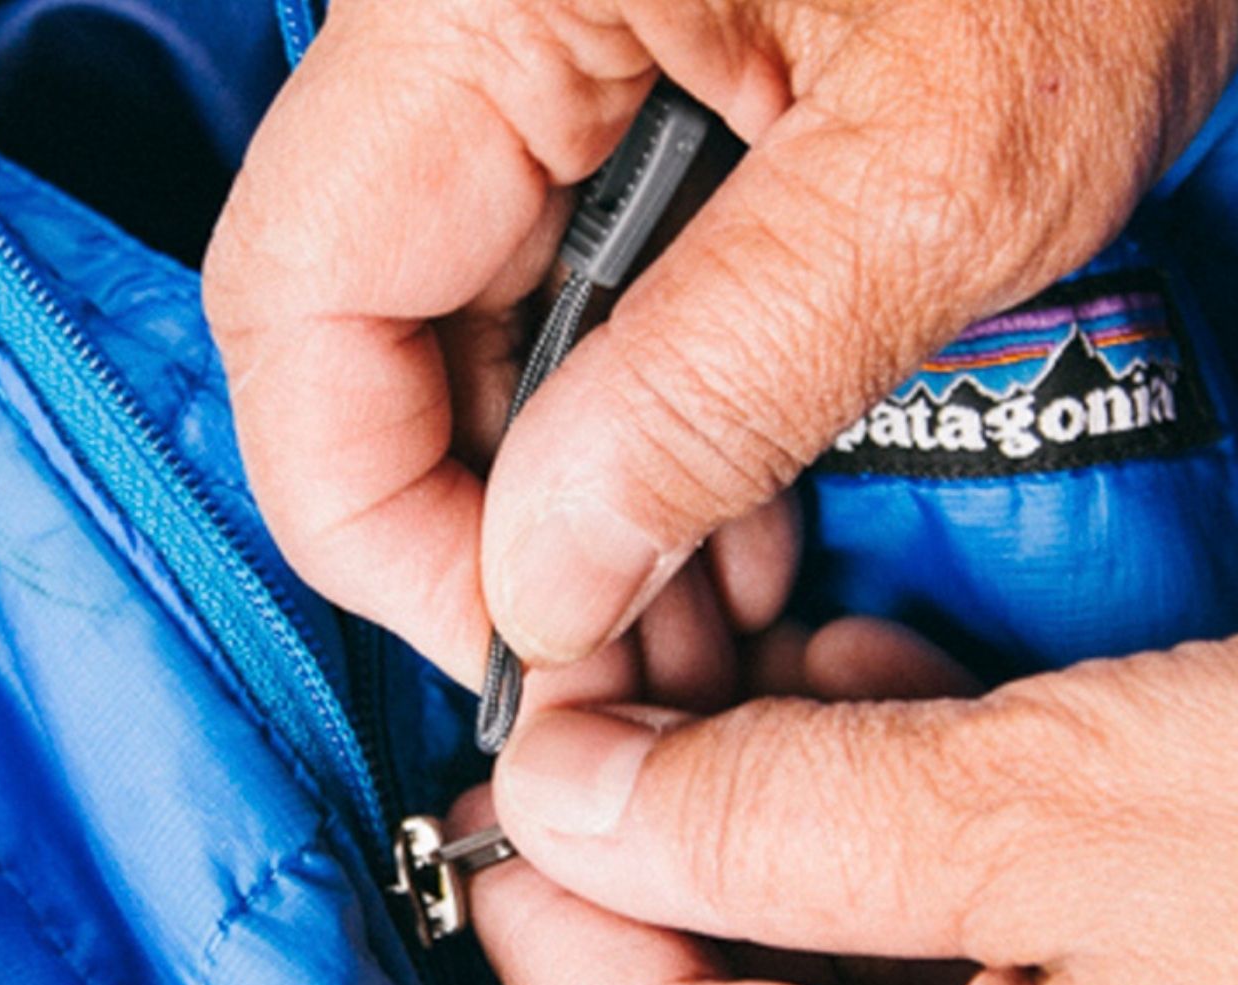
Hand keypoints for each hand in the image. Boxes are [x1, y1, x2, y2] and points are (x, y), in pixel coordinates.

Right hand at [203, 0, 1237, 685]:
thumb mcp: (936, 178)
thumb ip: (719, 383)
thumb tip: (545, 583)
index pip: (301, 302)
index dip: (382, 521)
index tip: (523, 650)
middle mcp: (484, 16)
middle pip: (379, 326)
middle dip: (504, 530)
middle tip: (637, 666)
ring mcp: (562, 45)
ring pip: (488, 319)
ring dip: (584, 491)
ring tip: (709, 615)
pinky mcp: (651, 76)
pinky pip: (592, 273)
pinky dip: (652, 408)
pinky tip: (740, 512)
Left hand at [458, 618, 1237, 984]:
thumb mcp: (1058, 794)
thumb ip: (773, 811)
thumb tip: (580, 800)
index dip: (559, 910)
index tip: (525, 772)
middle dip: (699, 869)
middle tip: (674, 693)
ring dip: (822, 875)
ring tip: (814, 695)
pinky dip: (938, 929)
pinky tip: (938, 785)